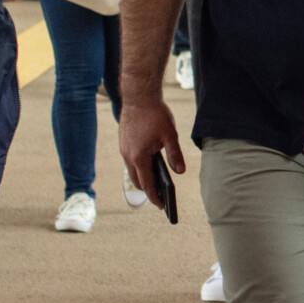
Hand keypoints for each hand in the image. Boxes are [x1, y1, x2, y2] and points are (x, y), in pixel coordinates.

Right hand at [119, 95, 187, 211]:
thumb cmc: (155, 114)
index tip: (161, 206)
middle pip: (137, 180)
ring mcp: (123, 149)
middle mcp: (128, 155)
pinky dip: (138, 165)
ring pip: (132, 170)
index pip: (147, 184)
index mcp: (139, 157)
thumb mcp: (170, 135)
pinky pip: (130, 159)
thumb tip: (180, 172)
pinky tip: (149, 162)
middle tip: (160, 195)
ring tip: (156, 181)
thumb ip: (174, 155)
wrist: (138, 96)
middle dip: (147, 189)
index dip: (155, 197)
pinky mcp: (123, 142)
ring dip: (142, 177)